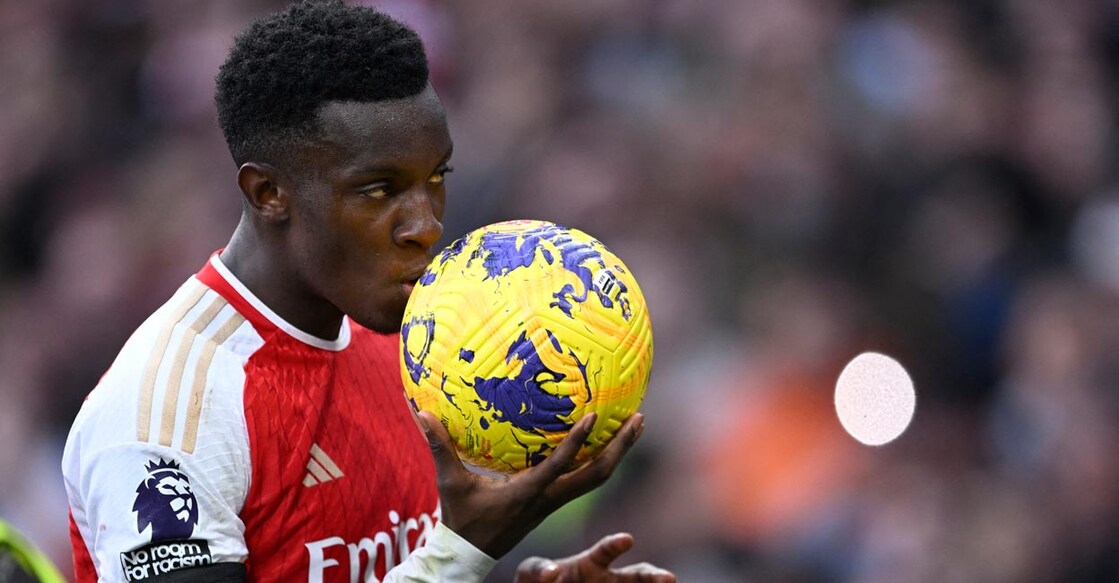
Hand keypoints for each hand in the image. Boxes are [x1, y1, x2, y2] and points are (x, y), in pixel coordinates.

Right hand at [418, 410, 644, 557]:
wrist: (471, 553)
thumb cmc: (462, 518)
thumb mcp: (450, 483)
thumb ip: (440, 448)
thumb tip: (422, 412)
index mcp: (529, 492)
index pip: (561, 464)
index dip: (579, 440)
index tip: (596, 415)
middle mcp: (550, 498)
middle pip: (597, 474)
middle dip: (620, 448)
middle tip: (639, 418)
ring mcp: (555, 502)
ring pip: (597, 478)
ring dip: (618, 452)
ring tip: (636, 425)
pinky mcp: (553, 502)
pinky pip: (587, 479)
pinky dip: (602, 459)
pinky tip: (607, 441)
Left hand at [514, 533, 675, 582]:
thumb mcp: (529, 573)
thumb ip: (537, 568)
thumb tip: (551, 572)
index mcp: (590, 564)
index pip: (606, 551)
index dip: (615, 544)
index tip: (626, 539)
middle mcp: (608, 581)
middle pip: (638, 575)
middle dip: (654, 576)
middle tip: (668, 578)